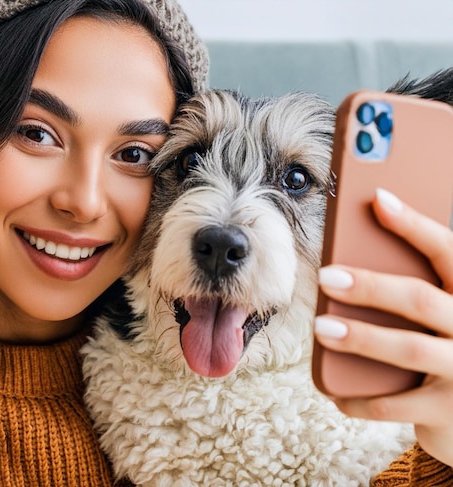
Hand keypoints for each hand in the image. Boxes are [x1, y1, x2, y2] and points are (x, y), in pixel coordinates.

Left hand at [314, 188, 452, 466]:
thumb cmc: (446, 347)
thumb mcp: (442, 312)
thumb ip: (413, 288)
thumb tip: (348, 264)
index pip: (447, 251)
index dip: (413, 225)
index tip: (378, 199)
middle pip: (421, 300)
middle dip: (370, 286)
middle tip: (326, 276)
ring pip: (409, 349)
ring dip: (360, 337)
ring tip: (321, 328)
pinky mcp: (449, 412)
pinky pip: (395, 405)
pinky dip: (359, 399)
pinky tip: (332, 392)